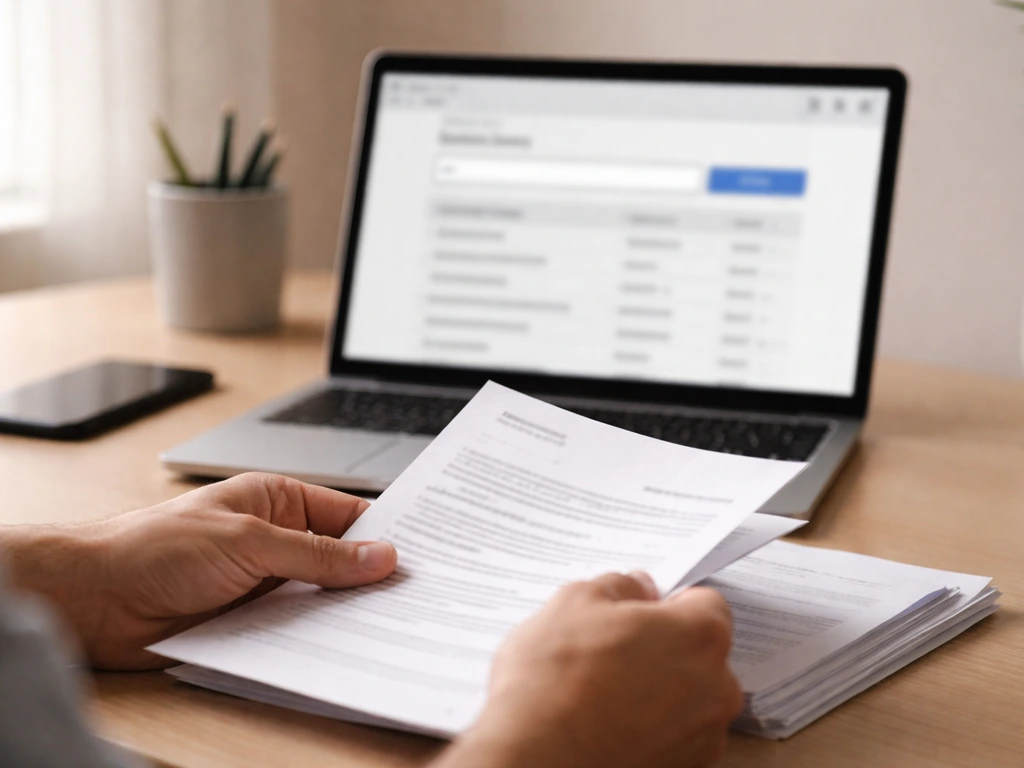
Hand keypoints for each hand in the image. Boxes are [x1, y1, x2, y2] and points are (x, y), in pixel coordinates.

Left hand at [0, 473, 396, 669]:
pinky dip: (317, 641)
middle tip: (413, 598)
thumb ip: (316, 554)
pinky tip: (341, 650)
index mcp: (278, 502)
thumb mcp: (249, 540)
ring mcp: (265, 584)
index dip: (384, 535)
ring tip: (387, 628)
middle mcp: (275, 541)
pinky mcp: (251, 624)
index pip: (348, 516)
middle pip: (340, 561)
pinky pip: (297, 632)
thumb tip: (377, 556)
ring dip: (345, 615)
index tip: (421, 555)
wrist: (95, 599)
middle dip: (370, 579)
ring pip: (321, 600)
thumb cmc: (156, 547)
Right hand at [434, 573, 741, 767]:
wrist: (533, 759)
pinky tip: (607, 719)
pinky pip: (674, 732)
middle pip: (700, 651)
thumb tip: (636, 588)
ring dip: (657, 687)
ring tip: (603, 688)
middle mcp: (716, 688)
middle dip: (664, 645)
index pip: (705, 602)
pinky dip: (650, 724)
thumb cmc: (553, 683)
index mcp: (700, 635)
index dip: (669, 601)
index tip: (641, 608)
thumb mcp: (575, 602)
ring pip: (688, 694)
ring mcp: (702, 736)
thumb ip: (619, 586)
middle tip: (613, 647)